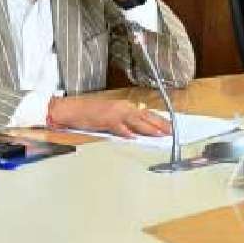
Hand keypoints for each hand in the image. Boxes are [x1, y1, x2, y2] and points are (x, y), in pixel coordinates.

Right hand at [47, 97, 170, 137]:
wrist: (71, 109)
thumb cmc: (89, 112)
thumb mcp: (111, 114)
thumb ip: (125, 120)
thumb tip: (138, 128)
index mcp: (124, 106)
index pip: (146, 113)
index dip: (159, 120)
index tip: (170, 126)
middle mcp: (122, 107)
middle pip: (146, 116)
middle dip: (160, 124)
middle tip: (172, 131)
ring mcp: (115, 113)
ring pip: (136, 121)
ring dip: (149, 128)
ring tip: (160, 134)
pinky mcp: (105, 120)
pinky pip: (119, 127)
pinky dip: (126, 132)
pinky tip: (134, 137)